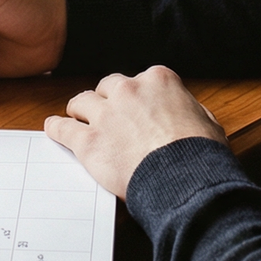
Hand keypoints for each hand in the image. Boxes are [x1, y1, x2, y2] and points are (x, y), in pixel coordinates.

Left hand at [46, 67, 224, 198]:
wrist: (183, 179)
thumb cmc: (199, 154)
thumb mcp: (206, 121)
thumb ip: (188, 109)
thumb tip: (184, 112)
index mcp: (158, 80)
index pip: (139, 80)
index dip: (136, 96)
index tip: (135, 107)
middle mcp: (129, 91)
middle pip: (108, 86)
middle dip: (107, 100)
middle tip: (107, 114)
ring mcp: (105, 115)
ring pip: (81, 102)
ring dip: (80, 110)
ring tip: (77, 119)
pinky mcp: (89, 142)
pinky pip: (63, 129)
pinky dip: (57, 128)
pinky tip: (53, 128)